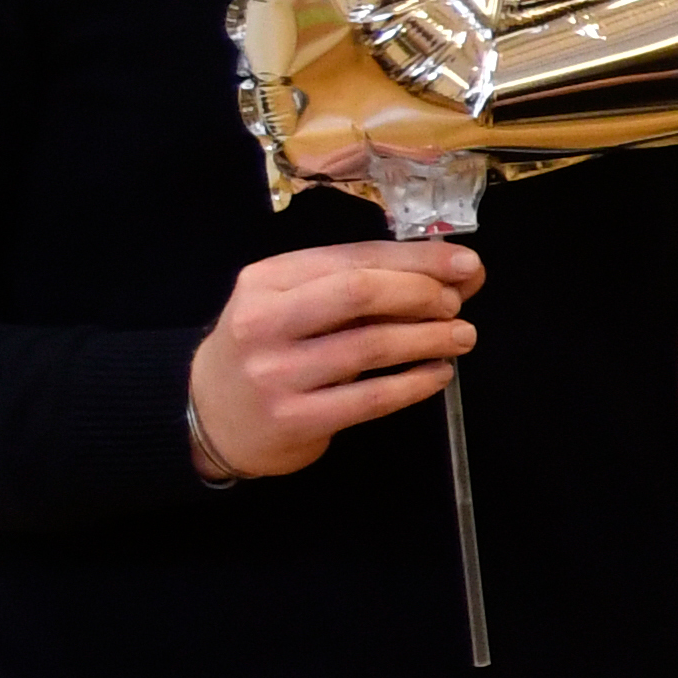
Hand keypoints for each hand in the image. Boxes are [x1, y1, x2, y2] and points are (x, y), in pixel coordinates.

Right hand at [188, 239, 481, 478]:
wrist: (210, 417)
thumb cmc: (268, 349)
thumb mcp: (297, 304)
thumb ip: (366, 283)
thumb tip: (457, 272)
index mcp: (266, 280)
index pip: (352, 258)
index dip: (417, 259)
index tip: (466, 264)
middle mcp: (263, 321)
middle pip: (359, 293)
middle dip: (422, 293)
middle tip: (455, 305)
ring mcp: (275, 373)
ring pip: (371, 345)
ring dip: (430, 339)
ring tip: (462, 336)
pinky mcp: (294, 419)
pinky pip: (371, 397)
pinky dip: (416, 383)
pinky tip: (439, 374)